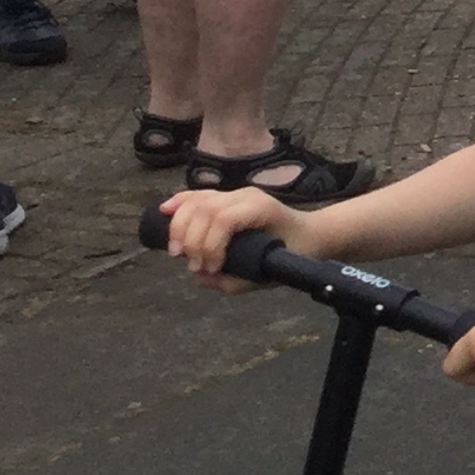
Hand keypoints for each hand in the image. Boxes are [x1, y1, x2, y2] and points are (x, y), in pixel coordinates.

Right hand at [156, 187, 312, 290]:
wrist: (310, 233)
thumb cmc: (294, 253)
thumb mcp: (270, 274)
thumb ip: (234, 281)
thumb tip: (201, 278)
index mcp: (260, 210)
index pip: (224, 219)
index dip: (210, 245)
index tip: (211, 269)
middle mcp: (246, 196)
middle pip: (206, 209)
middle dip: (191, 240)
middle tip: (192, 266)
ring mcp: (236, 193)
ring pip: (198, 201)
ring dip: (180, 226)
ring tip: (177, 252)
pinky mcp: (228, 197)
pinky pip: (199, 195)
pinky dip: (180, 202)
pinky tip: (165, 211)